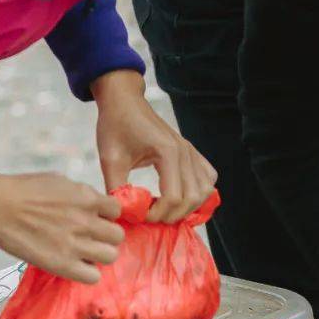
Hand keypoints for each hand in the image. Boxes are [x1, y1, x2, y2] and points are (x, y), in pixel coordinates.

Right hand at [0, 161, 123, 283]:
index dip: (106, 215)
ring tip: (83, 253)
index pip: (117, 211)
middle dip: (106, 236)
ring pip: (110, 256)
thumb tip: (94, 203)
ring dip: (99, 255)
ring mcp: (76, 244)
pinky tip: (74, 265)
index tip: (95, 218)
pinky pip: (93, 276)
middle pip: (117, 236)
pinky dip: (87, 273)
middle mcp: (86, 221)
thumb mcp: (60, 182)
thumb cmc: (22, 190)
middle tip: (90, 238)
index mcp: (87, 198)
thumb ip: (82, 194)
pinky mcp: (62, 264)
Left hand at [92, 70, 216, 223]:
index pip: (173, 197)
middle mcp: (185, 152)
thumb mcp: (110, 159)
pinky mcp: (192, 152)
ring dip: (188, 207)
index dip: (158, 214)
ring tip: (166, 210)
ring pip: (206, 191)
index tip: (140, 216)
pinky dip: (199, 193)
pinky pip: (208, 178)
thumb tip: (122, 214)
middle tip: (151, 216)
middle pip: (192, 198)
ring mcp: (192, 152)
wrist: (124, 102)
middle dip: (172, 215)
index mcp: (167, 153)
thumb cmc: (116, 126)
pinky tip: (181, 197)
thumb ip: (117, 188)